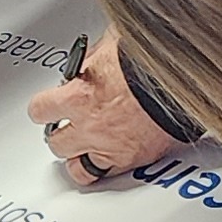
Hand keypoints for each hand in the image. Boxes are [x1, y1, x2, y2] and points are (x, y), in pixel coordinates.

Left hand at [25, 34, 176, 184]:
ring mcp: (111, 147)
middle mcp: (90, 127)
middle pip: (56, 143)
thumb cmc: (150, 62)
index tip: (47, 106)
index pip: (40, 111)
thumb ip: (91, 58)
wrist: (182, 80)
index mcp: (79, 96)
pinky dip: (105, 169)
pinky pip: (108, 175)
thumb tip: (85, 60)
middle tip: (67, 125)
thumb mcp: (111, 45)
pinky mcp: (134, 159)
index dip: (43, 107)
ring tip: (82, 148)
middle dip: (60, 133)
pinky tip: (106, 159)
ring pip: (78, 169)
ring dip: (77, 157)